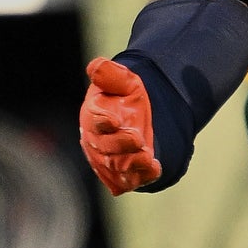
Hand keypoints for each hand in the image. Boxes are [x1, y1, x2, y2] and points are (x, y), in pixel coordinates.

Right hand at [78, 57, 160, 194]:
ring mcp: (108, 160)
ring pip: (117, 167)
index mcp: (93, 115)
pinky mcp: (121, 174)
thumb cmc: (124, 96)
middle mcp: (97, 141)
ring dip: (131, 164)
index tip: (113, 120)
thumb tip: (96, 67)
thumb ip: (109, 73)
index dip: (102, 121)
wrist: (138, 116)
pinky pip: (128, 180)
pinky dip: (141, 177)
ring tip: (147, 158)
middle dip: (120, 145)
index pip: (93, 120)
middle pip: (105, 148)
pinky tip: (155, 168)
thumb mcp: (122, 79)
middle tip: (137, 139)